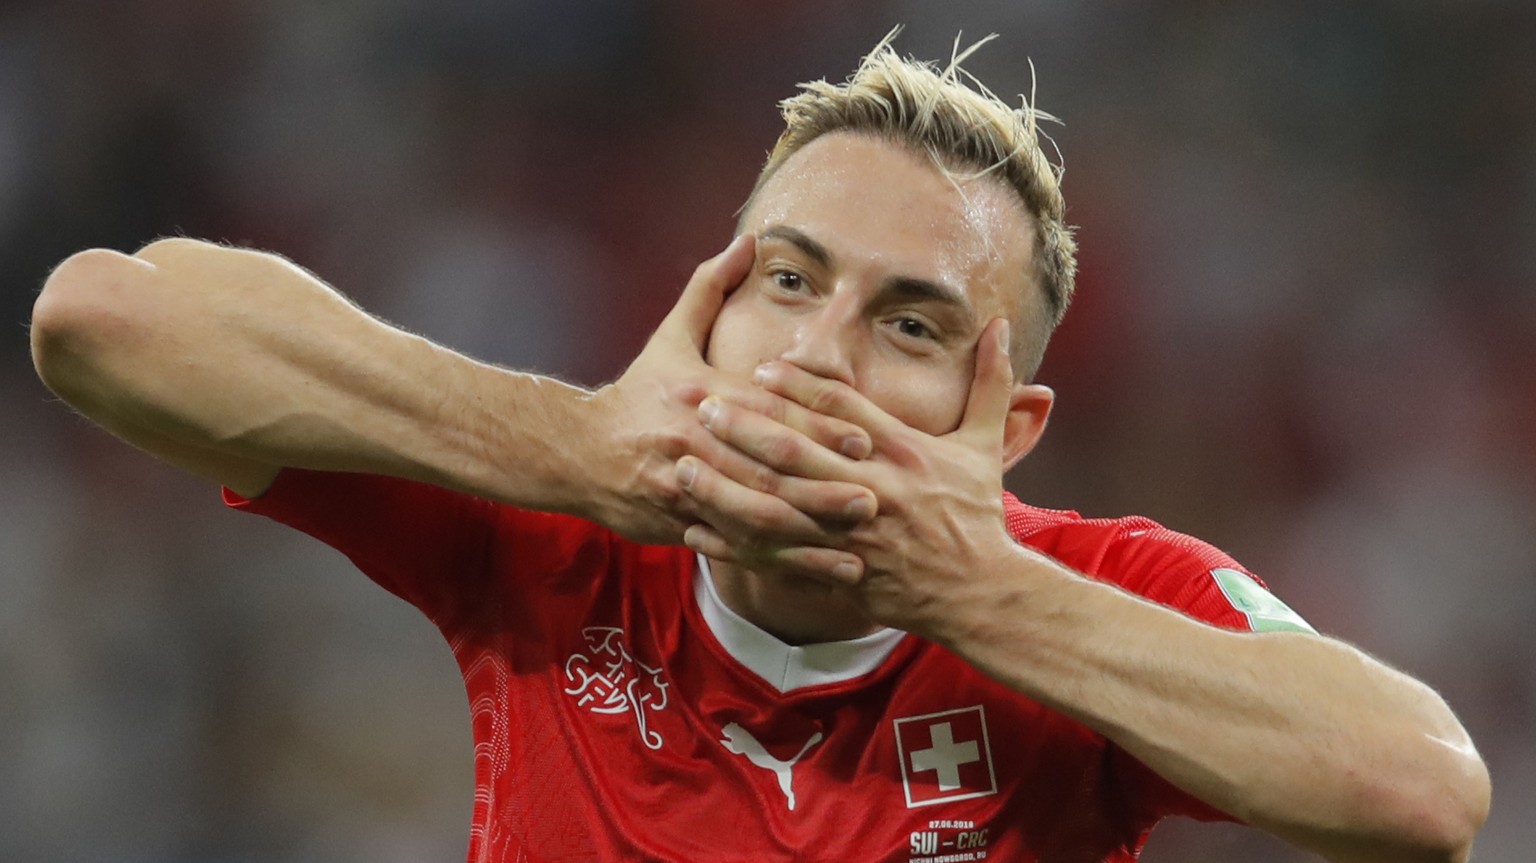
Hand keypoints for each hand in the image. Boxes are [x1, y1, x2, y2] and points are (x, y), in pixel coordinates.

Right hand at [585, 235, 876, 544]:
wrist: (573, 450)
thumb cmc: (635, 392)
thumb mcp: (670, 336)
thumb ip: (710, 287)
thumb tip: (748, 239)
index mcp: (704, 398)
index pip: (769, 416)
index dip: (819, 430)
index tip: (867, 440)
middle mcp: (699, 445)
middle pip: (768, 473)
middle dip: (823, 490)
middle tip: (876, 500)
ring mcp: (688, 491)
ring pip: (754, 520)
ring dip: (808, 537)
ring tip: (857, 550)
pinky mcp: (681, 528)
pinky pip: (737, 550)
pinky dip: (781, 565)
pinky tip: (820, 573)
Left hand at [679, 318, 1023, 637]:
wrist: (980, 593)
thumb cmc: (978, 516)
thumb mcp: (988, 446)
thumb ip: (992, 382)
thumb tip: (1003, 324)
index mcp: (902, 453)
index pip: (842, 409)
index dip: (799, 386)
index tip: (761, 368)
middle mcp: (872, 489)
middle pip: (797, 451)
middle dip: (744, 426)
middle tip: (700, 401)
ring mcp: (849, 534)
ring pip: (776, 505)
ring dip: (725, 484)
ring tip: (683, 462)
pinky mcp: (835, 570)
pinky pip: (774, 556)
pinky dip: (733, 544)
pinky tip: (695, 529)